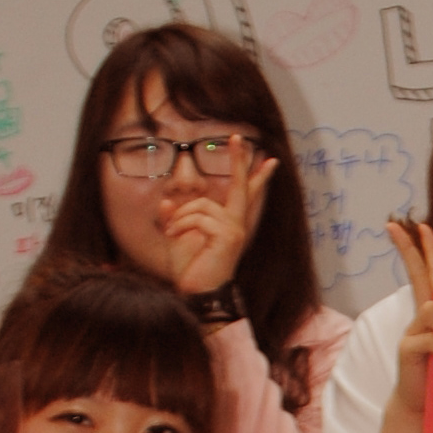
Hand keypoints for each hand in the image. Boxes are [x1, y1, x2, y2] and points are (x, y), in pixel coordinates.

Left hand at [159, 155, 274, 299]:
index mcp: (230, 225)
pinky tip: (175, 234)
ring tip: (172, 230)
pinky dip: (180, 224)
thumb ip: (174, 218)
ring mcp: (235, 231)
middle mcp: (237, 226)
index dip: (254, 176)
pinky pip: (198, 217)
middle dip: (239, 161)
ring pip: (202, 205)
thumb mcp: (178, 238)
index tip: (266, 158)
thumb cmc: (192, 271)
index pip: (246, 196)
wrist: (199, 295)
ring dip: (181, 216)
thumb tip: (166, 201)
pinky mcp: (228, 237)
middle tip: (238, 137)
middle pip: (241, 188)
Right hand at [384, 218, 432, 419]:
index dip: (427, 251)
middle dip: (411, 251)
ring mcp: (413, 332)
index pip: (432, 275)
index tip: (421, 227)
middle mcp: (422, 317)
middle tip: (396, 226)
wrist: (427, 407)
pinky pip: (431, 340)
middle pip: (416, 276)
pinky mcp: (409, 350)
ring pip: (432, 310)